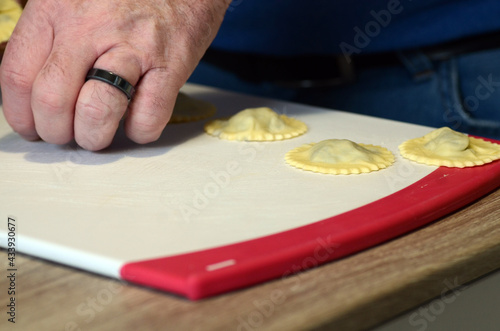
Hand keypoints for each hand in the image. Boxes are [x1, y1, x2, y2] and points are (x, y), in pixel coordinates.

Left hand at [0, 0, 229, 150]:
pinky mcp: (170, 65)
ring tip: (98, 134)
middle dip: (55, 132)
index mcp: (57, 10)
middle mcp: (90, 28)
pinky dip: (140, 132)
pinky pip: (147, 116)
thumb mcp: (73, 4)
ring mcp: (133, 48)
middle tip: (66, 135)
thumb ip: (50, 40)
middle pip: (52, 99)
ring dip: (93, 137)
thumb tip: (35, 92)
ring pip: (96, 110)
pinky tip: (138, 123)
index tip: (31, 127)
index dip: (20, 114)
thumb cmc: (125, 1)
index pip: (18, 74)